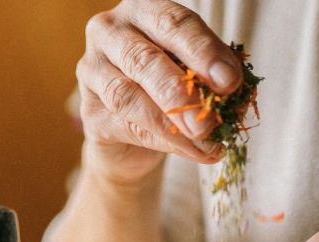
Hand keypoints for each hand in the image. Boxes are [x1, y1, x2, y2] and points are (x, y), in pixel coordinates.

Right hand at [77, 0, 242, 183]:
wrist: (133, 130)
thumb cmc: (169, 84)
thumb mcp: (193, 69)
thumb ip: (207, 74)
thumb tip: (229, 92)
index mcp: (143, 10)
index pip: (172, 24)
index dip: (203, 52)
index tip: (229, 81)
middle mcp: (110, 32)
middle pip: (144, 59)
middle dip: (180, 92)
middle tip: (207, 120)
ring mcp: (92, 71)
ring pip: (127, 96)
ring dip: (169, 122)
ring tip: (202, 139)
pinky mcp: (89, 112)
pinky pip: (125, 126)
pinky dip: (162, 141)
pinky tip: (191, 151)